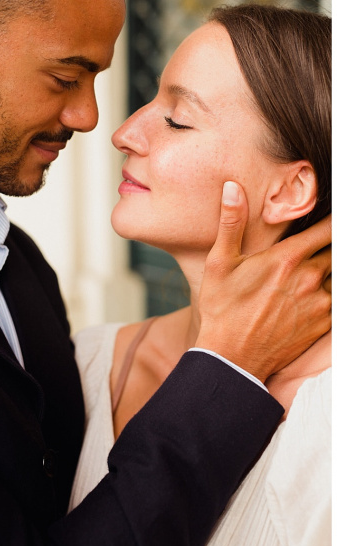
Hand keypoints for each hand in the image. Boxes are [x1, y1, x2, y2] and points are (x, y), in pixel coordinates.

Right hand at [197, 181, 330, 381]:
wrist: (232, 356)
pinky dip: (327, 293)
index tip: (330, 216)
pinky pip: (335, 300)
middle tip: (315, 247)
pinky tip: (310, 295)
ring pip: (335, 276)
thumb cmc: (222, 309)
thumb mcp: (220, 263)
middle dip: (328, 246)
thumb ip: (231, 223)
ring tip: (306, 275)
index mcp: (286, 259)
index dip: (332, 220)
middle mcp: (309, 278)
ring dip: (327, 271)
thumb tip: (233, 188)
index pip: (327, 228)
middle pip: (335, 252)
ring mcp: (319, 302)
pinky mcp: (324, 323)